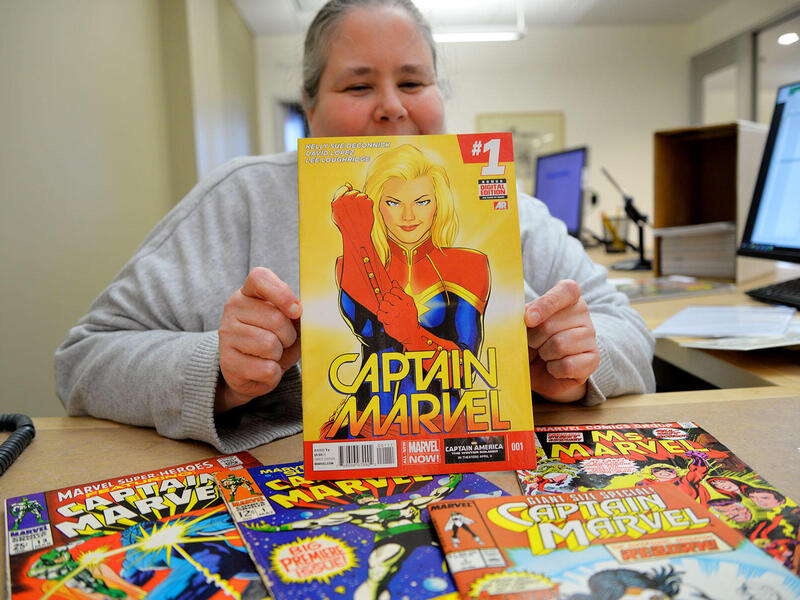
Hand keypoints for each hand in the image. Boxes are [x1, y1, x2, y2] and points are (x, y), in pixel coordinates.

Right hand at [217, 267, 300, 412]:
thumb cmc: (273, 339)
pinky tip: (264, 369)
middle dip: (289, 335)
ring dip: (280, 355)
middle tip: (284, 341)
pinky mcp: (227, 362)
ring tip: (272, 355)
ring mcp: (226, 335)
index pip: (260, 278)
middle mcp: (233, 309)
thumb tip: (309, 315)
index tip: (296, 311)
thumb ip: (297, 314)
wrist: (248, 370)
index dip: (282, 293)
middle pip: (275, 318)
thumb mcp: (287, 322)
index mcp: (248, 293)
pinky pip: (266, 369)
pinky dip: (273, 373)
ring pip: (269, 344)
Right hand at [331, 184, 374, 245]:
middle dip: (356, 199)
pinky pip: (369, 200)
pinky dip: (369, 206)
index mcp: (337, 202)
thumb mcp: (338, 213)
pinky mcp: (367, 204)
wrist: (357, 238)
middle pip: (354, 192)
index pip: (345, 188)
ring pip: (363, 195)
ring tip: (360, 213)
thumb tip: (348, 184)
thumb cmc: (346, 225)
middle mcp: (346, 200)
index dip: (348, 194)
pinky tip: (365, 214)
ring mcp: (357, 201)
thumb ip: (340, 198)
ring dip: (363, 203)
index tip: (350, 202)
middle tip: (356, 211)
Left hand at [377, 282, 418, 344]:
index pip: (394, 289)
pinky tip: (386, 318)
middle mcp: (401, 306)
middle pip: (386, 296)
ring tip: (388, 312)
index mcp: (407, 300)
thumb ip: (401, 293)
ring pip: (382, 304)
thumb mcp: (410, 305)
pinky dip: (381, 316)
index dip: (391, 293)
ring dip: (383, 308)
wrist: (412, 335)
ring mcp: (395, 313)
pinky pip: (379, 313)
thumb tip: (394, 282)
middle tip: (390, 307)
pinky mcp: (388, 321)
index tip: (392, 298)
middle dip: (387, 300)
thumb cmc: (410, 319)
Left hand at [525, 279, 598, 402]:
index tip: (528, 320)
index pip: (566, 291)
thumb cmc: (532, 339)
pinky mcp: (593, 359)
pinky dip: (554, 369)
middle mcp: (582, 313)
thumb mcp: (524, 323)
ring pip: (559, 345)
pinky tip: (554, 366)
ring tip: (545, 353)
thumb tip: (527, 316)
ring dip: (544, 354)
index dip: (545, 305)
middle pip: (550, 325)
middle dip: (534, 338)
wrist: (541, 368)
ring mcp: (591, 335)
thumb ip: (524, 315)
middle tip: (534, 342)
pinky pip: (568, 365)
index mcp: (567, 297)